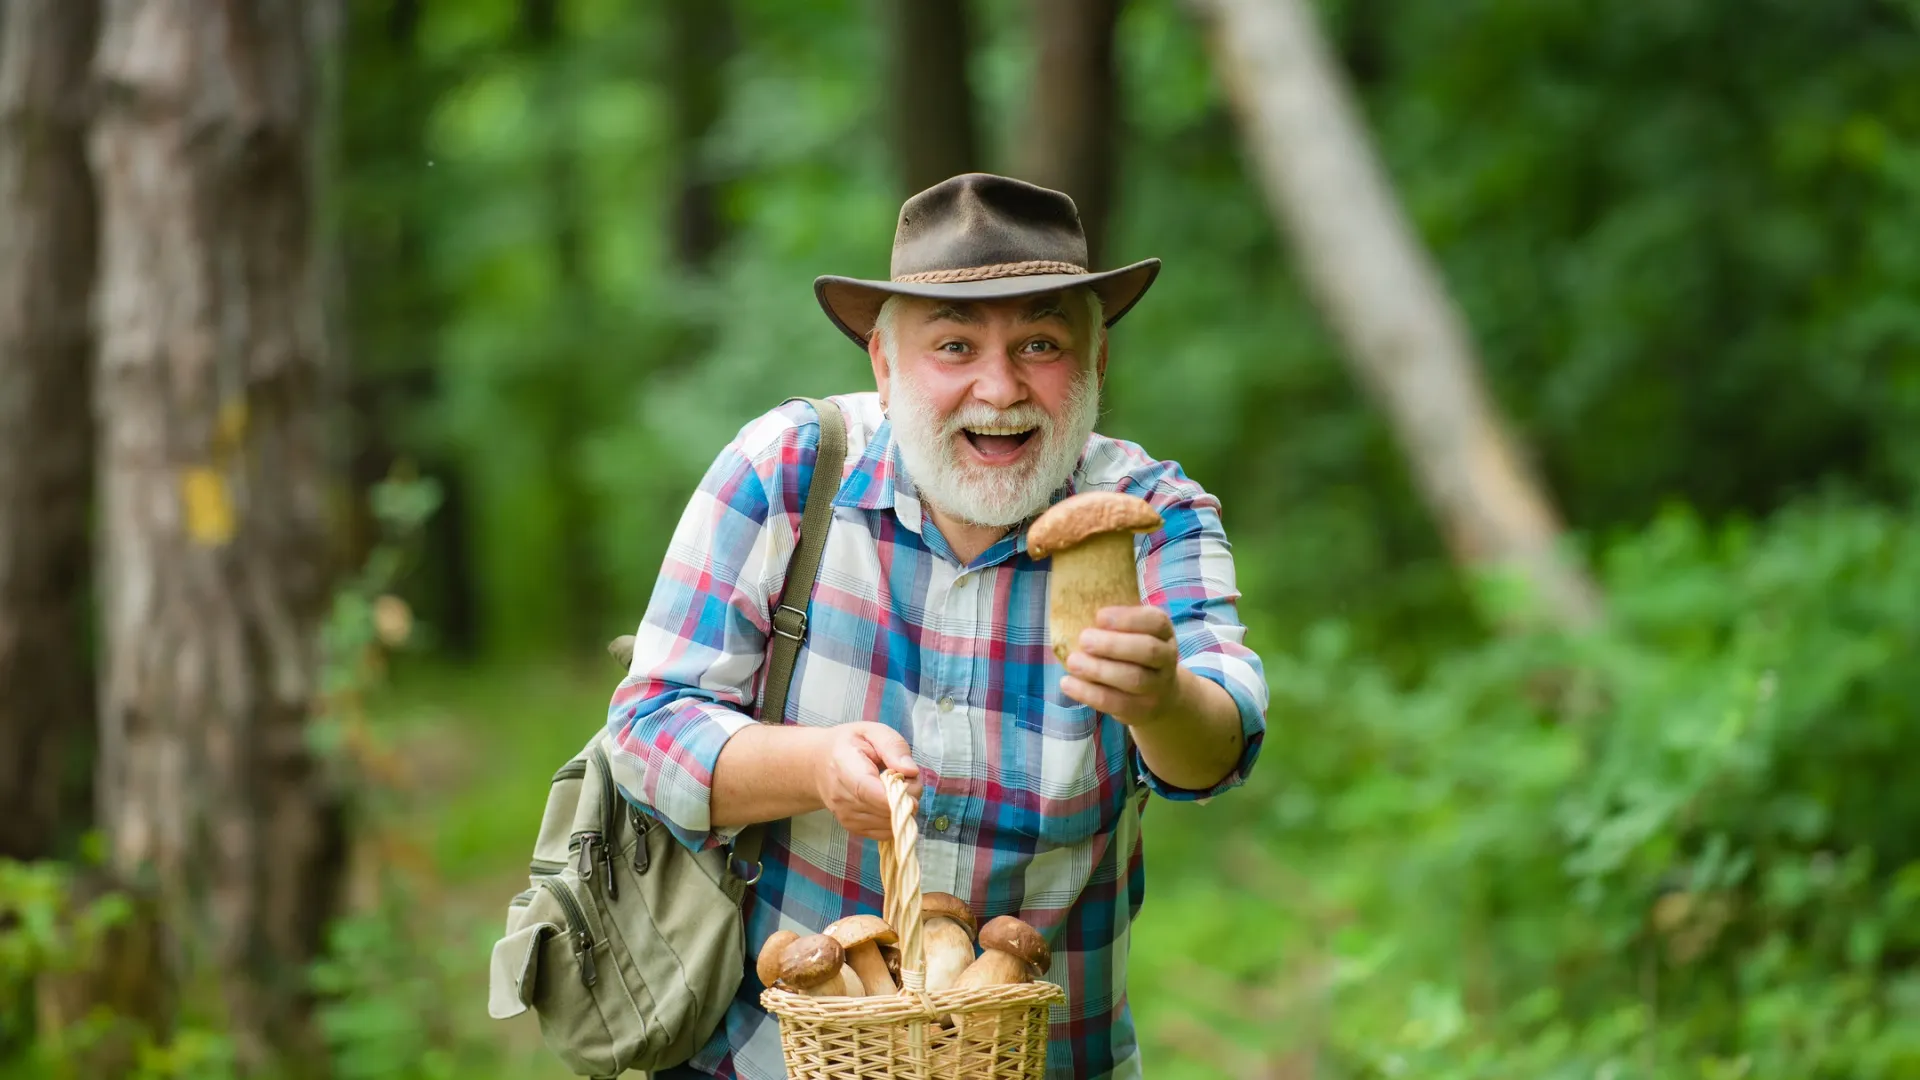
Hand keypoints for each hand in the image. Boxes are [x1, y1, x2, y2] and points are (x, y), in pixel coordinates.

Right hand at [814, 722, 921, 840]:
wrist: (819, 764)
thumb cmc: (850, 744)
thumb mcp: (872, 731)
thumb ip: (893, 746)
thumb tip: (910, 771)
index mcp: (844, 766)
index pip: (867, 791)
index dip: (894, 795)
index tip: (911, 787)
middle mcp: (841, 797)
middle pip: (883, 810)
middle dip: (907, 797)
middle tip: (908, 778)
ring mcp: (845, 816)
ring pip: (888, 823)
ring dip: (903, 808)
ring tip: (897, 787)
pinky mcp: (853, 828)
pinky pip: (885, 832)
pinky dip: (895, 818)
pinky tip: (890, 801)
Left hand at [1059, 606, 1183, 727]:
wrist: (1160, 696)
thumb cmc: (1135, 655)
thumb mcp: (1135, 634)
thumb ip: (1116, 624)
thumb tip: (1076, 611)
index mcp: (1164, 633)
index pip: (1155, 621)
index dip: (1128, 618)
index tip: (1099, 617)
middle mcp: (1167, 659)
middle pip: (1147, 651)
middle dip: (1112, 644)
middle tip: (1084, 639)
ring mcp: (1156, 688)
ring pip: (1133, 679)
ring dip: (1099, 669)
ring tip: (1073, 662)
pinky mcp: (1140, 710)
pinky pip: (1115, 702)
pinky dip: (1088, 693)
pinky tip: (1067, 683)